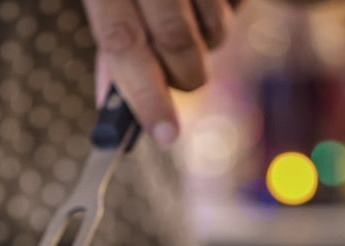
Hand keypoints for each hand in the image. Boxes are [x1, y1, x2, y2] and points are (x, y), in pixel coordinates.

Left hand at [82, 0, 237, 144]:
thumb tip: (108, 101)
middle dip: (183, 76)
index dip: (145, 96)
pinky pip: (237, 9)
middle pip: (177, 43)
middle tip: (179, 75)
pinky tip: (207, 1)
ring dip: (207, 46)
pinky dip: (226, 16)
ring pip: (215, 31)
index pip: (123, 43)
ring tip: (191, 23)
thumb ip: (114, 36)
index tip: (165, 133)